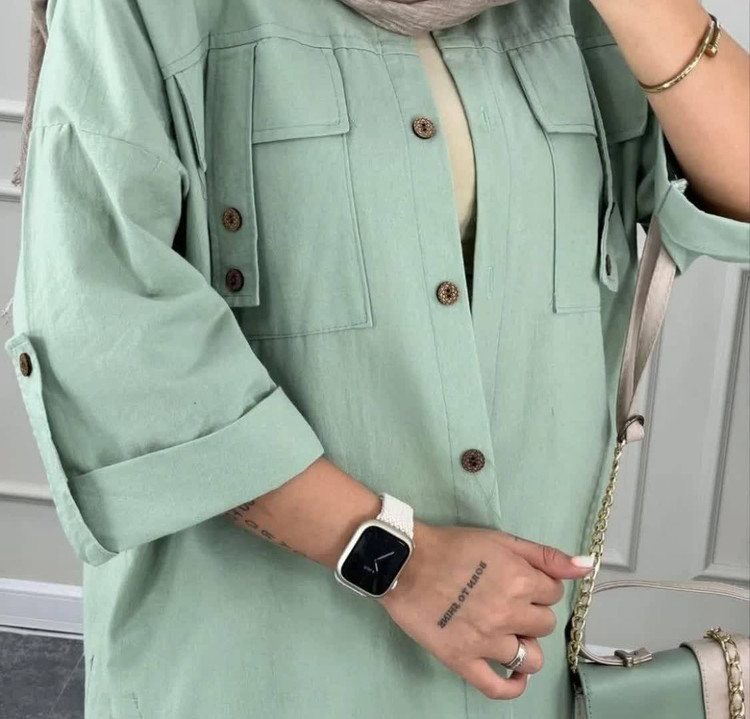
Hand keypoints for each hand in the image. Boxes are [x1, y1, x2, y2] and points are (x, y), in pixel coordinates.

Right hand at [377, 521, 594, 699]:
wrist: (405, 561)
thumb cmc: (450, 546)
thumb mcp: (500, 540)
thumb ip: (545, 555)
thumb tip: (586, 566)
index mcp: (520, 581)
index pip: (553, 594)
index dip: (538, 587)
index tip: (521, 583)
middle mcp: (509, 613)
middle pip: (544, 625)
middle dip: (531, 613)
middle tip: (508, 602)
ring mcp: (487, 641)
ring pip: (531, 657)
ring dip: (525, 646)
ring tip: (508, 633)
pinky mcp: (464, 660)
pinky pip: (499, 687)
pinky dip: (513, 686)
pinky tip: (515, 676)